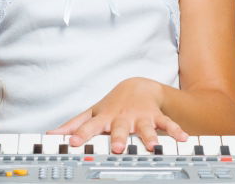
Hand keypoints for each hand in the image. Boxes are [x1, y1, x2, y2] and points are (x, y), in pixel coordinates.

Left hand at [46, 77, 187, 153]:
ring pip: (145, 127)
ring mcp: (140, 117)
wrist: (138, 86)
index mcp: (104, 119)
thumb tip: (51, 135)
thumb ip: (73, 125)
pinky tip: (183, 139)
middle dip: (118, 138)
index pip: (89, 127)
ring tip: (152, 146)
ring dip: (148, 136)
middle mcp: (122, 118)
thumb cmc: (112, 105)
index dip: (80, 134)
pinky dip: (175, 131)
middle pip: (119, 129)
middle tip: (117, 147)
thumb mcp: (92, 113)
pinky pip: (167, 124)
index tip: (71, 143)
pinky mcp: (156, 116)